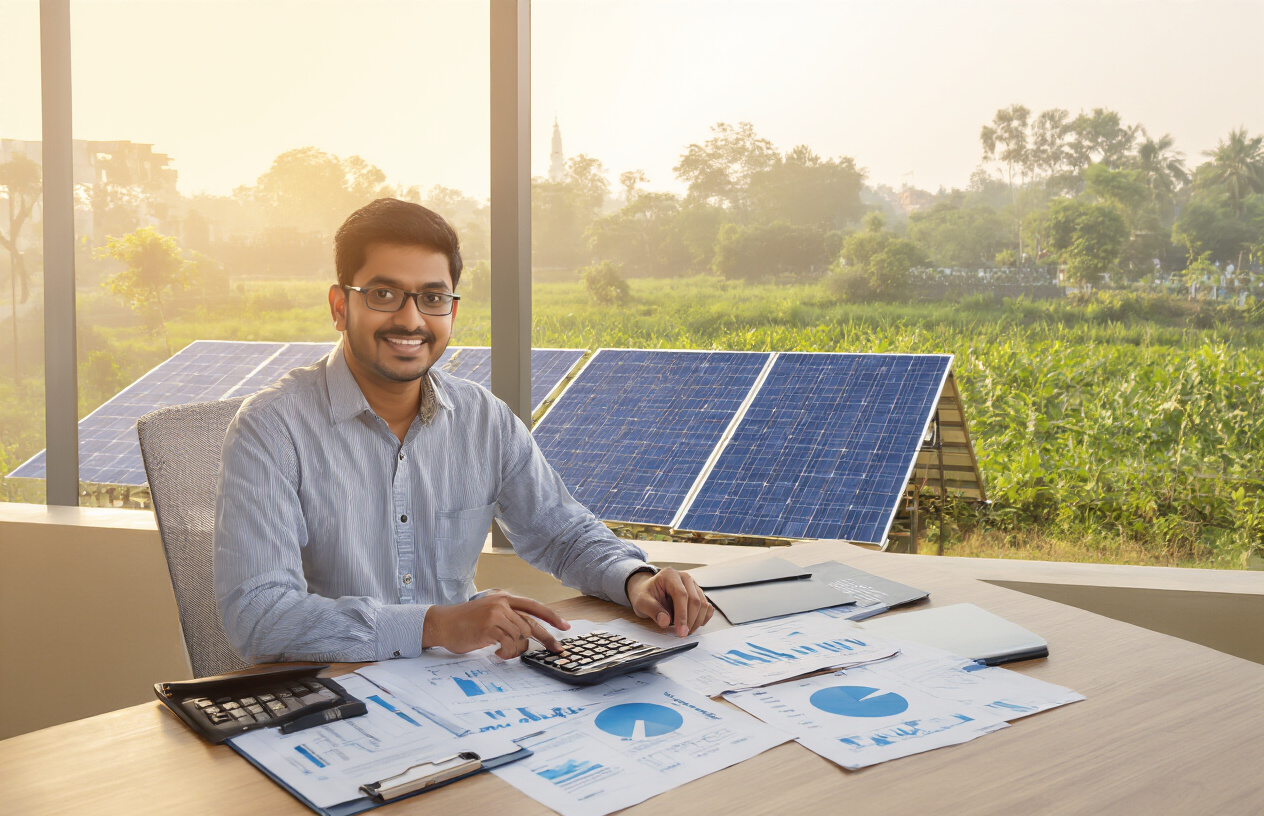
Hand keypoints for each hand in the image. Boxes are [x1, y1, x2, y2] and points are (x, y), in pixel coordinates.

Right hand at [423, 592, 570, 658]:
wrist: (442, 624)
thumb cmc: (466, 622)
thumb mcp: (490, 613)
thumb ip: (509, 618)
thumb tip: (531, 633)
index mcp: (505, 598)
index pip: (535, 606)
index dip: (552, 617)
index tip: (565, 627)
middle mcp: (502, 604)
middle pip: (533, 623)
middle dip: (548, 639)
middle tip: (557, 650)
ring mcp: (496, 614)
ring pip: (522, 636)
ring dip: (516, 650)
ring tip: (503, 652)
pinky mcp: (489, 627)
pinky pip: (509, 644)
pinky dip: (506, 653)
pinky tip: (497, 653)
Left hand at [627, 568, 712, 636]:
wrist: (647, 591)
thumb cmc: (645, 594)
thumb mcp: (641, 602)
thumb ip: (652, 610)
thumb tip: (665, 621)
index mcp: (670, 575)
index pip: (681, 595)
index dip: (682, 614)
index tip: (681, 630)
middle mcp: (684, 578)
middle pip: (695, 600)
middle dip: (690, 620)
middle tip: (683, 634)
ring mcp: (693, 586)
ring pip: (703, 604)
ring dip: (697, 621)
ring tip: (685, 631)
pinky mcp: (698, 594)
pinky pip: (707, 607)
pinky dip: (703, 618)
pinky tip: (694, 625)